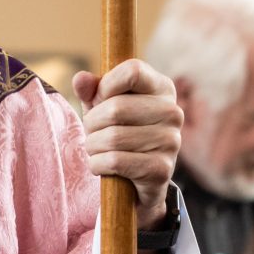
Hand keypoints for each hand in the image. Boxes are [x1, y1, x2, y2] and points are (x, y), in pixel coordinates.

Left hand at [71, 59, 180, 229]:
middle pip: (116, 107)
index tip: (100, 99)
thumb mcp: (103, 108)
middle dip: (92, 122)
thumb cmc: (119, 134)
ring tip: (96, 149)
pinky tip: (101, 165)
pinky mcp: (162, 169)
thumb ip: (92, 90)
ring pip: (112, 137)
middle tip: (92, 132)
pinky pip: (115, 161)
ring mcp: (171, 141)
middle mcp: (172, 112)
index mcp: (162, 88)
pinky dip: (97, 164)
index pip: (133, 70)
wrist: (137, 182)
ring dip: (93, 146)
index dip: (107, 84)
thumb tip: (80, 79)